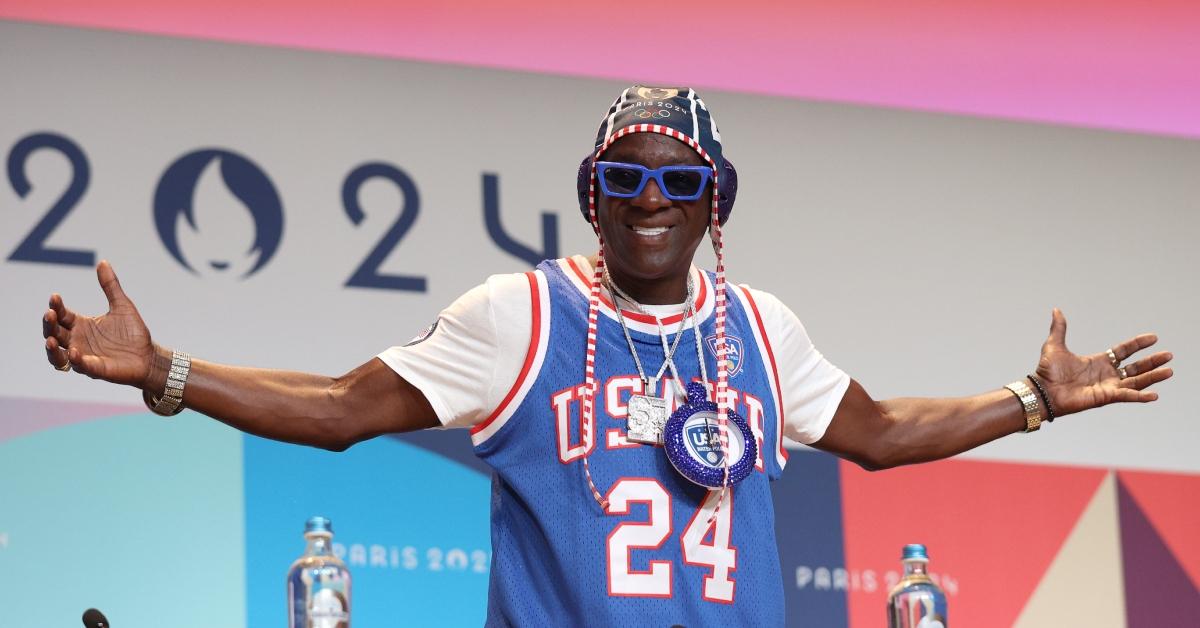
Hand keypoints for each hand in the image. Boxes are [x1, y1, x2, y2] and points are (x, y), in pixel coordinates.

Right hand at [42, 260, 155, 387]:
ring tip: (50, 339)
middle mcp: (78, 341)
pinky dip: (75, 360)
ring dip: (52, 348)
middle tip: (49, 314)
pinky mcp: (95, 369)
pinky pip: (80, 366)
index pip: (62, 315)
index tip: (55, 297)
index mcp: (81, 325)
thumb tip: (102, 262)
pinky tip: (75, 352)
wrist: (149, 355)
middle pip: (55, 333)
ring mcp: (84, 356)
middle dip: (49, 325)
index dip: (56, 307)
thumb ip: (111, 286)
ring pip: (58, 355)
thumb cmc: (133, 333)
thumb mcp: (122, 305)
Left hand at [1036, 308, 1172, 416]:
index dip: (1138, 344)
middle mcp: (1105, 374)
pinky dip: (1140, 396)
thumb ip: (1059, 328)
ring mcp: (1107, 387)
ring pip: (1136, 381)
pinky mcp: (1105, 397)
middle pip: (1135, 367)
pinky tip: (1154, 394)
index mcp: (1097, 362)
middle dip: (1152, 361)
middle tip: (1169, 355)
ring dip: (1153, 377)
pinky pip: (1126, 396)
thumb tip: (1056, 310)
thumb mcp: (1055, 345)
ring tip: (1169, 371)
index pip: (1123, 351)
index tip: (1153, 337)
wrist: (1042, 390)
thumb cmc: (1047, 371)